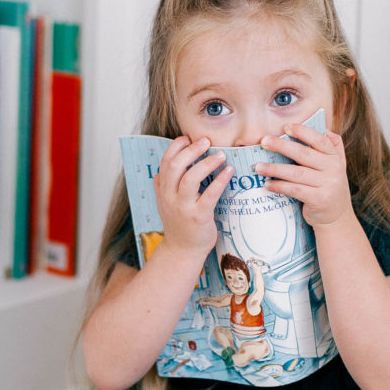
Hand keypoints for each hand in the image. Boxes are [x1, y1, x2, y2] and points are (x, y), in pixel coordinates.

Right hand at [153, 136, 232, 257]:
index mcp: (163, 191)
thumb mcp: (165, 205)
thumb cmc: (178, 225)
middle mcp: (170, 197)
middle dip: (191, 150)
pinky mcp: (199, 216)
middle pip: (176, 166)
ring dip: (206, 163)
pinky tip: (229, 171)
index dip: (175, 147)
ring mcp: (184, 207)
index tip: (187, 138)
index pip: (165, 162)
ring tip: (220, 154)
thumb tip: (160, 171)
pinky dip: (220, 180)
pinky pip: (210, 194)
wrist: (183, 251)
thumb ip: (162, 188)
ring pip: (190, 178)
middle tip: (206, 141)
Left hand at [255, 124, 353, 228]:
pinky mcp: (319, 199)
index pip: (319, 140)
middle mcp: (333, 169)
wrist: (337, 217)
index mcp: (335, 157)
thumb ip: (332, 147)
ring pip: (296, 173)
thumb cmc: (329, 187)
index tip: (285, 127)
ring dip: (275, 168)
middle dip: (282, 146)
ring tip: (258, 167)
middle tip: (264, 141)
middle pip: (304, 154)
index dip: (302, 132)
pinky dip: (280, 186)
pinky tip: (268, 184)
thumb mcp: (336, 166)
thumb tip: (324, 127)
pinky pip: (295, 190)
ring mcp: (327, 185)